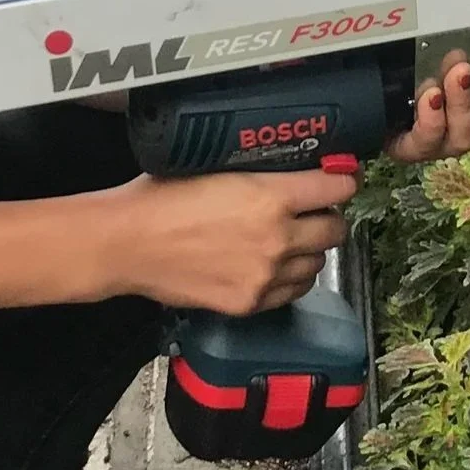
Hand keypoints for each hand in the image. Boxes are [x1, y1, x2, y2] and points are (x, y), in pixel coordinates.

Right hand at [103, 167, 356, 313]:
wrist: (126, 244)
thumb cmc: (162, 198)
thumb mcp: (218, 167)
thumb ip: (263, 174)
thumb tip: (294, 171)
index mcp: (272, 197)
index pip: (338, 188)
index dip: (342, 181)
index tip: (340, 180)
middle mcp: (278, 239)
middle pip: (335, 230)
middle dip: (326, 217)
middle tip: (311, 211)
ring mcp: (265, 276)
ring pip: (317, 263)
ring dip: (308, 250)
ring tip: (286, 241)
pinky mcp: (250, 302)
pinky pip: (293, 291)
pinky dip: (289, 278)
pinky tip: (271, 266)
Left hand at [385, 49, 469, 161]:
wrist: (378, 87)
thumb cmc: (426, 58)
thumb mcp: (463, 43)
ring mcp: (445, 141)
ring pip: (465, 135)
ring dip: (467, 101)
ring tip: (461, 70)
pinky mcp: (411, 147)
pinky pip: (423, 142)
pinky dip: (430, 119)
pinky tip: (431, 95)